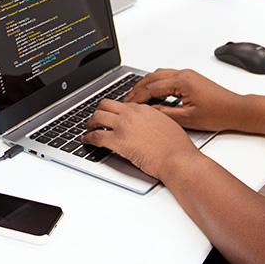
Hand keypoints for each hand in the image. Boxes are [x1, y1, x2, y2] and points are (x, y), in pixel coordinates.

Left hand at [82, 99, 198, 179]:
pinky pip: (96, 136)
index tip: (112, 116)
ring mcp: (123, 126)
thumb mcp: (167, 124)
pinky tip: (86, 141)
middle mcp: (131, 114)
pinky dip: (88, 138)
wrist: (177, 159)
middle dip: (98, 111)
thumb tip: (147, 125)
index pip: (122, 104)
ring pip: (97, 117)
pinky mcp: (118, 141)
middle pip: (105, 105)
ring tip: (89, 129)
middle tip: (96, 119)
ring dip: (90, 123)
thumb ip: (153, 120)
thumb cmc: (177, 147)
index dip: (114, 110)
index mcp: (143, 109)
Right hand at [124, 68, 241, 132]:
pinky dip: (156, 83)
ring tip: (136, 97)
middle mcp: (183, 74)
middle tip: (127, 100)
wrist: (236, 110)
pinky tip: (152, 93)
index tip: (128, 105)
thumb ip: (165, 113)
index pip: (151, 88)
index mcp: (182, 82)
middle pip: (152, 77)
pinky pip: (167, 76)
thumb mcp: (188, 119)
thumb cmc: (218, 114)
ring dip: (146, 84)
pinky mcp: (190, 78)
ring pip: (159, 75)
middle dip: (137, 89)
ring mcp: (187, 74)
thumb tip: (149, 112)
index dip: (137, 97)